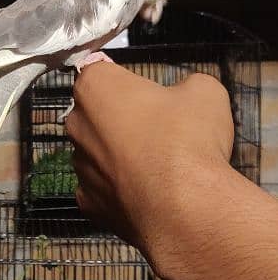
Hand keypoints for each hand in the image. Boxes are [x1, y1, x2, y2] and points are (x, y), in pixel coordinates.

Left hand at [65, 62, 233, 279]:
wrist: (185, 208)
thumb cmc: (188, 138)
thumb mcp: (204, 91)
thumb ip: (184, 85)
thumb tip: (183, 95)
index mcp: (96, 86)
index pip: (100, 71)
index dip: (125, 80)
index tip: (147, 93)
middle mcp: (77, 123)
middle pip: (96, 113)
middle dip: (121, 117)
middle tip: (159, 128)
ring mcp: (79, 165)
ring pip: (97, 152)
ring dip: (119, 154)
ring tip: (157, 166)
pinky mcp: (88, 202)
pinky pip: (102, 188)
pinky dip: (120, 190)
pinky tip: (146, 193)